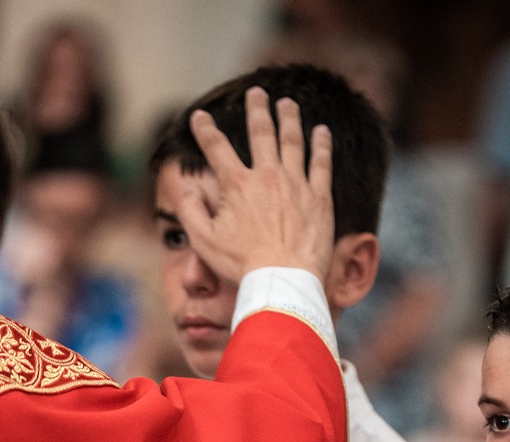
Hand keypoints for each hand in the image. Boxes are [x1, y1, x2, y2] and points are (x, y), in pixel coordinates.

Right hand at [176, 86, 333, 283]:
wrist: (283, 280)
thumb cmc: (242, 266)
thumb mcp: (205, 242)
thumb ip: (190, 212)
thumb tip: (187, 189)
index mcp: (237, 184)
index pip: (216, 148)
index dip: (204, 130)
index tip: (199, 116)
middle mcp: (267, 175)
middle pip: (261, 132)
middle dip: (258, 109)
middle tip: (257, 93)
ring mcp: (296, 184)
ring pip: (293, 140)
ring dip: (289, 118)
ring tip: (288, 104)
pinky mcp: (319, 197)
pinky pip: (321, 163)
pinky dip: (322, 145)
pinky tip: (322, 132)